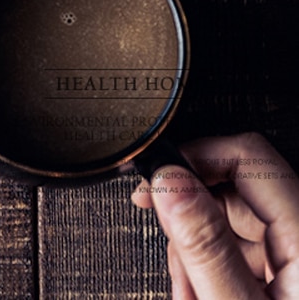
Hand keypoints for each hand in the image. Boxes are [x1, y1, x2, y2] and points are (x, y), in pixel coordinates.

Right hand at [132, 132, 298, 297]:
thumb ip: (205, 246)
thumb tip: (170, 182)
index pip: (249, 156)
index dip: (195, 157)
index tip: (158, 176)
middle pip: (234, 193)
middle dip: (189, 220)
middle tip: (169, 251)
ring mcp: (298, 262)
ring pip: (232, 224)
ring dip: (196, 251)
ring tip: (188, 292)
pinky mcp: (291, 280)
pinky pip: (244, 254)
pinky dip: (213, 269)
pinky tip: (201, 294)